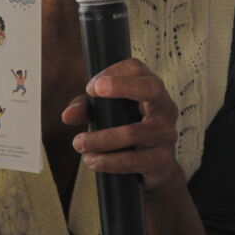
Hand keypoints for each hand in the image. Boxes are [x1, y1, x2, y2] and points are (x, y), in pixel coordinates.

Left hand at [62, 57, 181, 190]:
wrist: (155, 166)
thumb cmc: (129, 129)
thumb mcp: (106, 113)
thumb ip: (86, 109)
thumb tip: (68, 115)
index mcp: (151, 88)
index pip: (136, 68)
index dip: (114, 72)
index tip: (91, 87)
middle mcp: (164, 106)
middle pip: (151, 88)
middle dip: (122, 87)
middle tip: (92, 92)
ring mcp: (167, 132)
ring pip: (133, 132)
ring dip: (101, 139)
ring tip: (79, 143)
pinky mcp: (163, 158)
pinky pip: (134, 160)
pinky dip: (109, 162)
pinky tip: (94, 161)